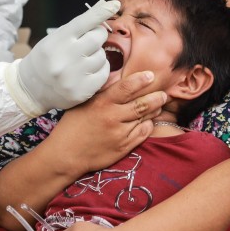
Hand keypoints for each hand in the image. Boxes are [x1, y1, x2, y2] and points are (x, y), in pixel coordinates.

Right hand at [4, 0, 117, 115]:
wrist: (31, 88)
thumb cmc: (47, 58)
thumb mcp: (56, 38)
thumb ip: (79, 25)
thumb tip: (104, 6)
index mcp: (57, 41)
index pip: (83, 22)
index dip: (100, 13)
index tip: (114, 5)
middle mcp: (65, 58)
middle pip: (97, 38)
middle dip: (98, 36)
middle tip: (90, 41)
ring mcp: (74, 76)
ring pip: (102, 56)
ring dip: (98, 55)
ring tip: (84, 60)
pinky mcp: (82, 91)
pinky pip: (104, 73)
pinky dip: (100, 70)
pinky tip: (87, 72)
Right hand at [47, 70, 167, 173]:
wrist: (66, 155)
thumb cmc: (72, 126)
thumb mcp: (83, 103)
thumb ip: (101, 93)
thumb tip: (118, 79)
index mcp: (102, 102)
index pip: (127, 87)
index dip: (141, 80)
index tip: (150, 76)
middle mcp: (112, 117)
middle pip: (141, 104)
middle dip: (156, 98)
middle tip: (163, 94)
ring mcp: (119, 133)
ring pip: (144, 118)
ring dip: (154, 111)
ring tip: (158, 106)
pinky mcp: (123, 147)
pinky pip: (142, 133)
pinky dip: (147, 126)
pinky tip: (147, 122)